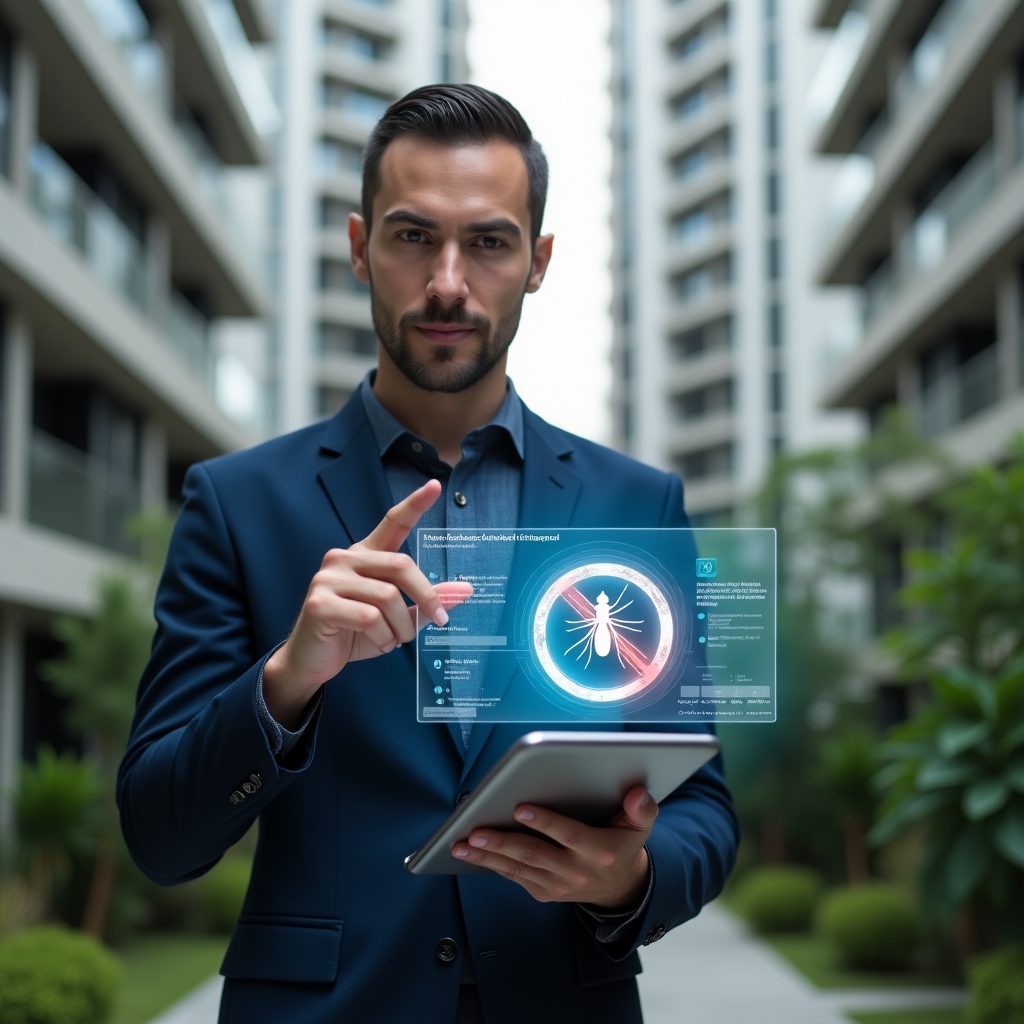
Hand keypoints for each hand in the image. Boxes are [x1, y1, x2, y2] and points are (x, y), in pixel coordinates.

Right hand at [263, 480, 472, 726]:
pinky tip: (378, 643)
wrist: (312, 660)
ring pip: (387, 596)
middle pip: (401, 565)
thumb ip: (425, 602)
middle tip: (440, 619)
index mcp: (364, 555)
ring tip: (395, 639)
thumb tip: (465, 591)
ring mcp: (328, 579)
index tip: (435, 486)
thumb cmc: (355, 634)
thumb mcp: (396, 617)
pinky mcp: (320, 603)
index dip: (414, 504)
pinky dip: (383, 637)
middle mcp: (344, 558)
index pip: (392, 522)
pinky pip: (369, 618)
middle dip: (426, 596)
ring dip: (401, 626)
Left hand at [451, 786, 656, 908]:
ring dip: (487, 857)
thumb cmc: (624, 844)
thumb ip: (642, 809)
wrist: (620, 889)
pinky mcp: (543, 892)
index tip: (520, 807)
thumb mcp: (640, 827)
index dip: (545, 822)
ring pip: (517, 869)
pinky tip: (469, 854)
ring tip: (461, 845)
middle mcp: (576, 872)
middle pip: (534, 855)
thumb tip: (637, 793)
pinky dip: (490, 866)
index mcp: (600, 851)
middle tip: (475, 832)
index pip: (569, 835)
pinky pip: (514, 877)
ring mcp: (557, 886)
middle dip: (502, 843)